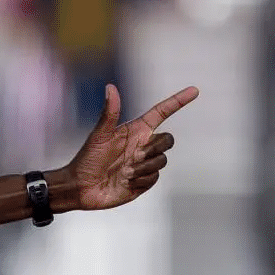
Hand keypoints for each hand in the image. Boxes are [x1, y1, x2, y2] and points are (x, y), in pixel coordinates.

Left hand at [60, 84, 197, 210]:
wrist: (80, 188)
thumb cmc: (87, 159)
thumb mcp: (99, 136)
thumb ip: (109, 113)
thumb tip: (110, 87)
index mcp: (135, 131)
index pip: (161, 113)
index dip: (177, 101)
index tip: (194, 90)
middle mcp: (143, 146)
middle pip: (168, 140)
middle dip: (155, 147)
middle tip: (134, 156)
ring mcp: (144, 163)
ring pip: (162, 160)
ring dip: (144, 166)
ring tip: (124, 172)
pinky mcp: (143, 181)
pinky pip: (154, 177)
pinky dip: (140, 180)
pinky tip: (125, 182)